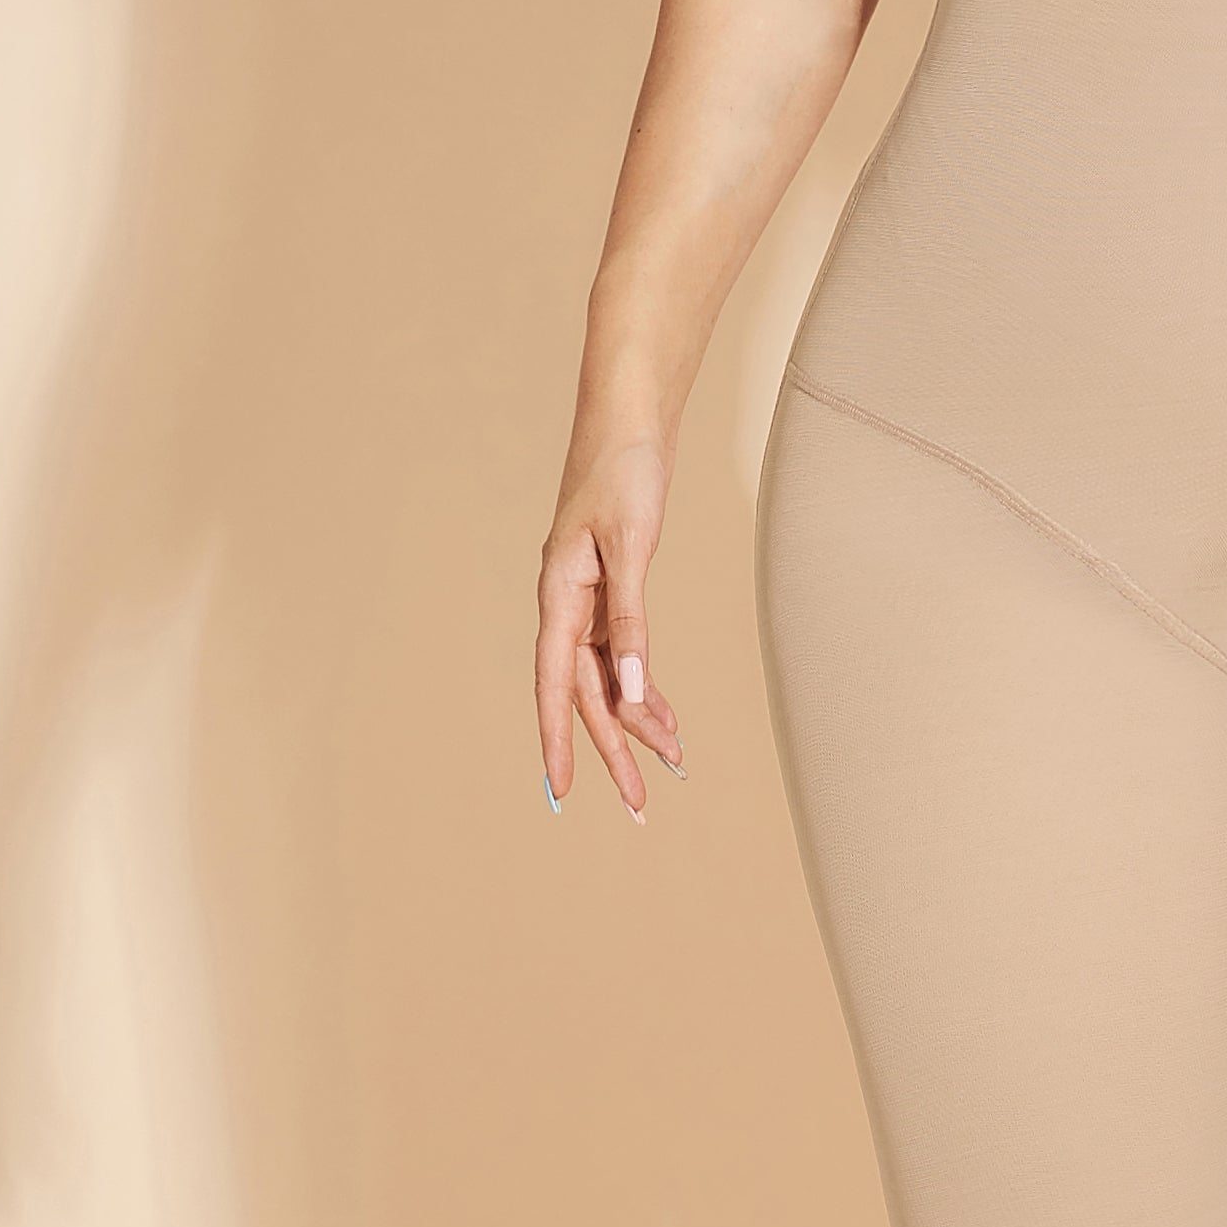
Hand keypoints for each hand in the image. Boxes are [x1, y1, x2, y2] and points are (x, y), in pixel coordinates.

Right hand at [535, 438, 685, 818]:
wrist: (629, 420)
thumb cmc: (624, 471)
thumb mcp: (631, 545)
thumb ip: (630, 620)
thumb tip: (632, 688)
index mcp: (559, 596)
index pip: (555, 686)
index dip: (558, 740)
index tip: (561, 792)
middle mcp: (567, 605)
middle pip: (586, 693)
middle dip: (612, 750)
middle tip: (638, 807)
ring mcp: (587, 599)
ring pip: (607, 677)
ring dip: (637, 720)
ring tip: (671, 764)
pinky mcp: (610, 588)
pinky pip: (621, 651)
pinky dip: (645, 683)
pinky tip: (665, 714)